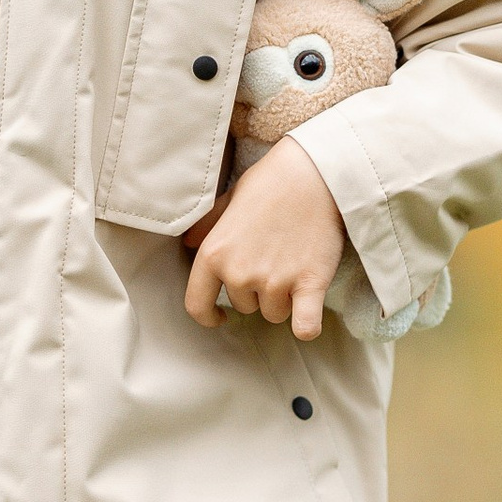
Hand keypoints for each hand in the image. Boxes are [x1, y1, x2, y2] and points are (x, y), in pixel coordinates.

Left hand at [184, 139, 345, 339]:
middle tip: (274, 259)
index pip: (197, 305)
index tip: (220, 316)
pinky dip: (307, 325)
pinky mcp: (309, 285)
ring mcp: (274, 281)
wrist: (314, 174)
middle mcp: (240, 273)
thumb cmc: (270, 184)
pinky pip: (305, 327)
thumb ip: (207, 227)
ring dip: (284, 299)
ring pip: (275, 314)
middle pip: (245, 307)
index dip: (207, 316)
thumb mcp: (227, 201)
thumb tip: (188, 243)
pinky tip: (307, 313)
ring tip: (294, 263)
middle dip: (257, 291)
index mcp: (214, 254)